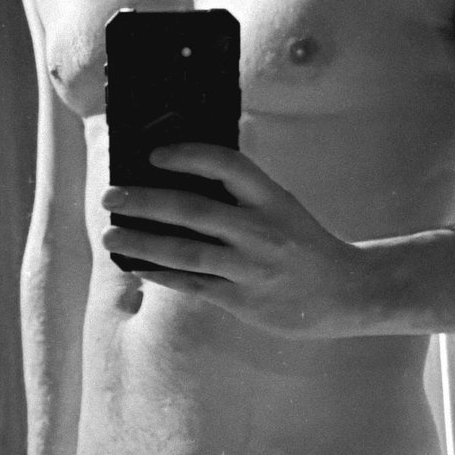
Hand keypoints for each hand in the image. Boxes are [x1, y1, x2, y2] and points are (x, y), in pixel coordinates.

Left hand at [101, 144, 367, 337]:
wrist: (345, 293)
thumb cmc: (302, 243)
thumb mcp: (281, 207)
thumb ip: (241, 194)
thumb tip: (177, 178)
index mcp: (273, 198)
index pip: (226, 165)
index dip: (187, 155)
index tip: (154, 155)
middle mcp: (262, 231)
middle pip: (194, 210)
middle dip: (145, 201)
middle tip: (111, 195)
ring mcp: (252, 268)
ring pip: (186, 252)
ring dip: (142, 242)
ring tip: (110, 234)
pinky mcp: (244, 300)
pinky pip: (193, 285)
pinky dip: (160, 274)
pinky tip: (136, 265)